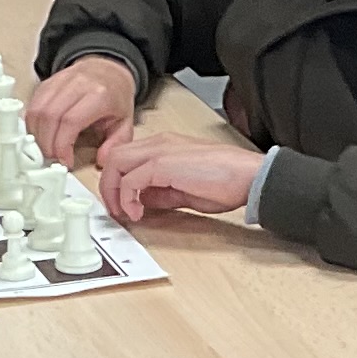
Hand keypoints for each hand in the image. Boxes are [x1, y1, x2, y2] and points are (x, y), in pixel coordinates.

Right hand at [23, 55, 140, 164]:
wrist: (108, 69)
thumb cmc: (115, 98)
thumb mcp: (125, 122)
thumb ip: (116, 144)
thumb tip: (101, 162)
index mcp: (99, 95)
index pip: (71, 121)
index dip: (62, 145)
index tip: (65, 161)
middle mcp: (77, 84)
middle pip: (50, 116)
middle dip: (47, 144)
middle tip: (53, 158)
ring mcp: (59, 81)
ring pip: (37, 110)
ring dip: (37, 135)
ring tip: (46, 149)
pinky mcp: (47, 82)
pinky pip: (33, 105)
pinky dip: (33, 124)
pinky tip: (41, 136)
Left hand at [93, 122, 264, 223]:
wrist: (248, 176)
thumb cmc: (227, 181)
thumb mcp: (184, 190)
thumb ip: (160, 192)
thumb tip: (141, 202)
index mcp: (165, 146)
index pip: (127, 158)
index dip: (118, 182)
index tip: (121, 204)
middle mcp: (159, 144)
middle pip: (115, 158)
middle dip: (109, 187)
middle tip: (116, 211)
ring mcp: (159, 151)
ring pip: (116, 164)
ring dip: (113, 192)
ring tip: (124, 213)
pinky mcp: (162, 163)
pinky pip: (130, 179)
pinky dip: (127, 198)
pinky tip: (138, 213)